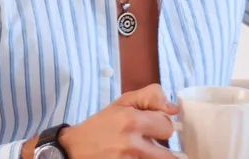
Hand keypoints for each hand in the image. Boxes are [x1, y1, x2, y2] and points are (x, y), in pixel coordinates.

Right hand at [58, 84, 179, 158]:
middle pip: (168, 155)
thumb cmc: (101, 124)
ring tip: (141, 151)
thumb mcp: (123, 102)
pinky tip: (132, 156)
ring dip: (152, 158)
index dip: (161, 125)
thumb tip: (174, 109)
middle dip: (159, 148)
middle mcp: (131, 144)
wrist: (74, 148)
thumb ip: (151, 97)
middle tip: (148, 143)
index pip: (167, 126)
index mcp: (132, 121)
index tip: (152, 126)